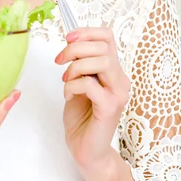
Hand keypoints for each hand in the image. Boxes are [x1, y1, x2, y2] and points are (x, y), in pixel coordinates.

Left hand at [55, 28, 129, 170]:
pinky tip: (69, 95)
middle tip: (59, 62)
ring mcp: (118, 94)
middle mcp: (121, 80)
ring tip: (66, 80)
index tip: (68, 38)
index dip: (87, 32)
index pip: (108, 37)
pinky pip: (90, 84)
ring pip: (102, 62)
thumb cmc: (81, 116)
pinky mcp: (110, 108)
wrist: (85, 148)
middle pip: (103, 47)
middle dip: (75, 49)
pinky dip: (73, 85)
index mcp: (114, 70)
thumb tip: (71, 40)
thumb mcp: (78, 81)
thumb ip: (80, 63)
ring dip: (76, 67)